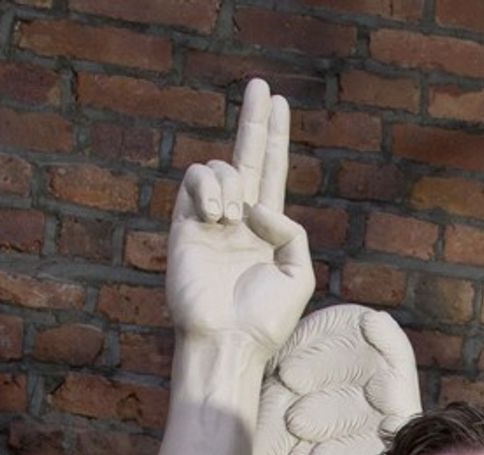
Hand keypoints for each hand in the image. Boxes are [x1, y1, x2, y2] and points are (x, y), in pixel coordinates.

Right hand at [168, 77, 314, 354]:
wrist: (228, 341)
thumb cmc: (266, 319)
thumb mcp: (299, 274)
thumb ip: (291, 231)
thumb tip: (258, 206)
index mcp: (267, 230)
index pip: (272, 173)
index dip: (275, 139)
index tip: (279, 104)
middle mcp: (239, 220)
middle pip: (247, 156)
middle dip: (254, 120)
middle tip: (261, 84)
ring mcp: (210, 220)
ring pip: (222, 169)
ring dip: (231, 184)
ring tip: (232, 219)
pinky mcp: (185, 225)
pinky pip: (195, 180)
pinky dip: (209, 189)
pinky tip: (218, 217)